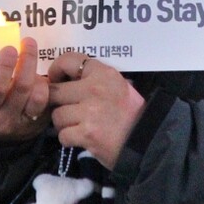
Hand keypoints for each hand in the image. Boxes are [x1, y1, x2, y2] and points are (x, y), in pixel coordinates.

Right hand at [0, 36, 48, 142]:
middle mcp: (4, 120)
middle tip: (28, 42)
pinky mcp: (37, 125)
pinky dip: (45, 87)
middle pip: (22, 89)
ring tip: (31, 64)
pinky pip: (47, 104)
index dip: (5, 66)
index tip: (10, 47)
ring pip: (39, 98)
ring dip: (38, 76)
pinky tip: (37, 77)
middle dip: (27, 62)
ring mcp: (23, 125)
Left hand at [47, 52, 144, 168]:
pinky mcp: (87, 133)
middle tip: (67, 110)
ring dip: (64, 124)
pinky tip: (82, 139)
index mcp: (104, 73)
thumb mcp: (118, 86)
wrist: (148, 143)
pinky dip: (69, 139)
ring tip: (78, 127)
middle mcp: (95, 89)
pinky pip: (63, 135)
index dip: (56, 70)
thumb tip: (62, 79)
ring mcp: (90, 112)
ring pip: (57, 116)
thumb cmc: (131, 114)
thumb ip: (93, 79)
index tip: (56, 80)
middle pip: (54, 92)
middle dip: (57, 103)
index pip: (68, 60)